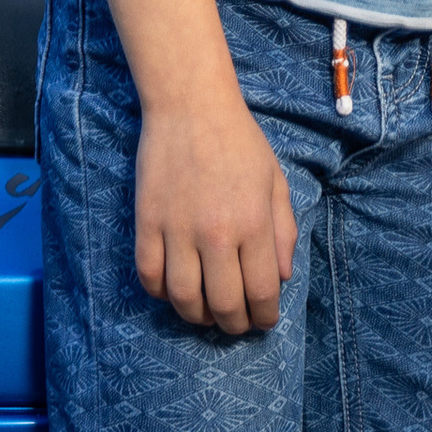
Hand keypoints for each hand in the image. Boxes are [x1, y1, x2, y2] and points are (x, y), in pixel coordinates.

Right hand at [134, 94, 298, 333]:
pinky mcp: (147, 222)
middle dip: (233, 325)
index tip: (264, 321)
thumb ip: (284, 231)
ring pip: (183, 298)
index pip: (260, 292)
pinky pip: (149, 275)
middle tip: (236, 324)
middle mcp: (216, 233)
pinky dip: (162, 293)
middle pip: (223, 305)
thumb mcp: (275, 182)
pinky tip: (174, 289)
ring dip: (196, 317)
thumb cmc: (239, 141)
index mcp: (254, 223)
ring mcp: (177, 229)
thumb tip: (281, 278)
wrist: (190, 105)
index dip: (264, 317)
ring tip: (205, 313)